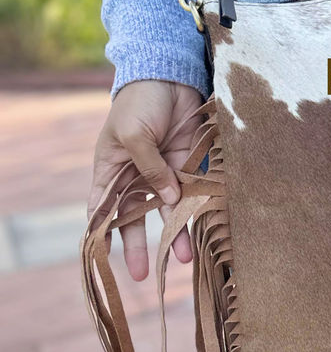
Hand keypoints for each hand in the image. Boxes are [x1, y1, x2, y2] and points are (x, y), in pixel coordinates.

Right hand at [88, 80, 202, 280]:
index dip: (103, 234)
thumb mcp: (134, 135)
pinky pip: (194, 194)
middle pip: (136, 218)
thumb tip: (168, 199)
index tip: (106, 259)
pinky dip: (199, 211)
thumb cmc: (140, 102)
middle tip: (145, 275)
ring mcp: (164, 173)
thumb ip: (150, 168)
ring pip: (169, 211)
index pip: (102, 209)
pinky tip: (207, 229)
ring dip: (176, 233)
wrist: (170, 76)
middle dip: (142, 246)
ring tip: (185, 258)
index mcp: (112, 170)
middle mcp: (137, 177)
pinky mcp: (190, 166)